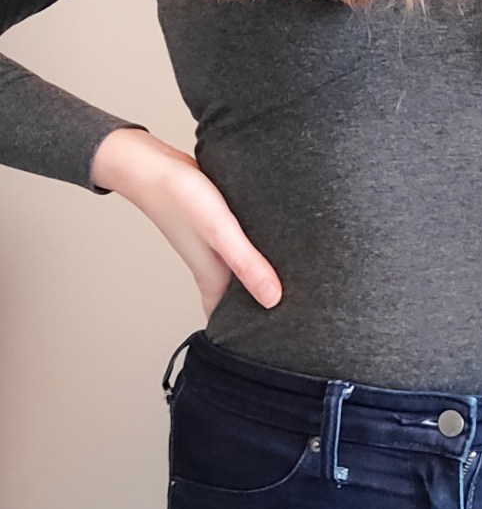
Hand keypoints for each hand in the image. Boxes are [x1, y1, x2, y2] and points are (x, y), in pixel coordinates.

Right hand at [93, 128, 283, 318]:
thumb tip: (274, 300)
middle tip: (301, 317)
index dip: (247, 336)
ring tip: (302, 284)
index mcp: (212, 277)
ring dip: (263, 276)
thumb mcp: (220, 232)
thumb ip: (246, 264)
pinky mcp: (220, 224)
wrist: (151, 162)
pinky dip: (259, 250)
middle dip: (264, 307)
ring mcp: (216, 245)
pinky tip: (281, 242)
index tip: (275, 346)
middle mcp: (214, 265)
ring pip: (242, 270)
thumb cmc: (180, 198)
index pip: (227, 320)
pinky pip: (242, 245)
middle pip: (240, 297)